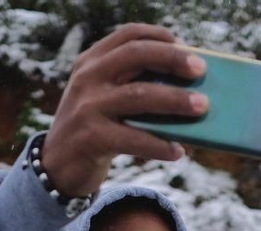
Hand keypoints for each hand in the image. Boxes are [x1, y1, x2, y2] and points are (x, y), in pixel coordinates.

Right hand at [41, 24, 208, 197]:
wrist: (58, 165)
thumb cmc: (95, 128)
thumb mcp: (104, 97)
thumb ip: (133, 85)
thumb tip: (189, 87)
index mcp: (92, 61)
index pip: (128, 35)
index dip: (160, 36)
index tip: (186, 46)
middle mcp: (88, 77)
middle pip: (136, 56)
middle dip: (172, 59)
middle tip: (201, 71)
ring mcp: (88, 106)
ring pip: (139, 95)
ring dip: (175, 100)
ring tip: (202, 107)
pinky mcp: (91, 138)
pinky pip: (134, 138)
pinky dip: (159, 145)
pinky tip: (178, 151)